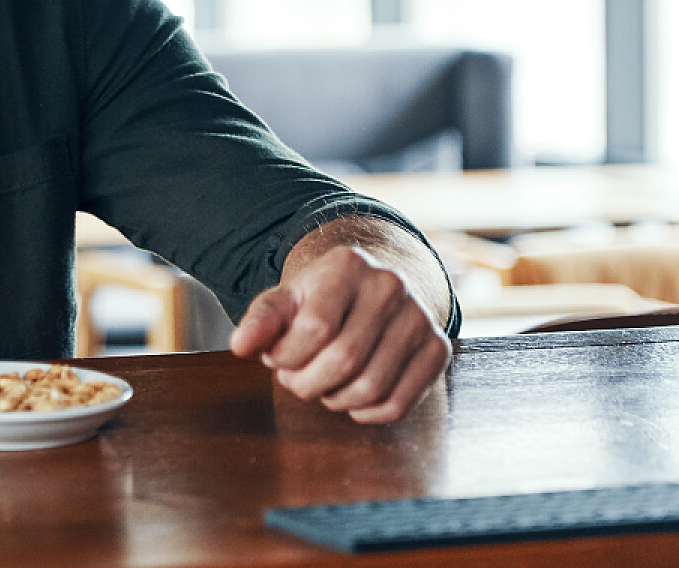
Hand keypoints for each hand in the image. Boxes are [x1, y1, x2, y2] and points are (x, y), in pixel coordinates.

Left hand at [229, 244, 450, 424]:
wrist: (373, 290)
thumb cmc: (320, 299)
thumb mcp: (286, 300)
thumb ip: (261, 321)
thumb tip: (241, 345)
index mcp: (347, 265)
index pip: (314, 328)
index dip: (287, 357)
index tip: (277, 358)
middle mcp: (390, 286)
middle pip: (344, 361)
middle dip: (308, 383)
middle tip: (295, 380)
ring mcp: (419, 317)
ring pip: (371, 387)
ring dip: (335, 400)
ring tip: (322, 385)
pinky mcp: (438, 349)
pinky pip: (399, 403)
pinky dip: (367, 414)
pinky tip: (351, 399)